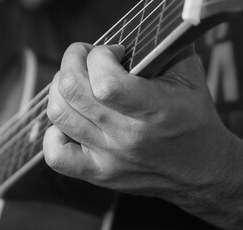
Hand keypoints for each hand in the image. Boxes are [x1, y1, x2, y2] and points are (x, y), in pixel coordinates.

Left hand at [43, 43, 242, 229]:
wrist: (199, 167)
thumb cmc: (191, 120)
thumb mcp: (190, 77)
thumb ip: (160, 49)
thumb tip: (129, 34)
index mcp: (154, 110)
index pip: (105, 83)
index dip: (99, 57)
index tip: (112, 54)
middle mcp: (126, 136)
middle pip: (72, 90)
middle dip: (72, 61)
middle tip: (85, 58)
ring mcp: (108, 157)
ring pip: (59, 114)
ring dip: (60, 89)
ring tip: (76, 83)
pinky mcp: (97, 172)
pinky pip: (56, 155)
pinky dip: (53, 134)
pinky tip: (70, 122)